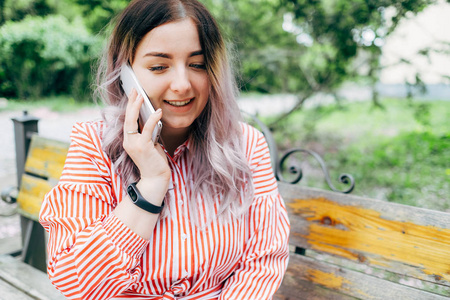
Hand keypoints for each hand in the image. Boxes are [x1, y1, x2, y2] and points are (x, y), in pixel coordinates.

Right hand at [123, 89, 170, 204]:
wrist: (156, 179)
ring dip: (137, 107)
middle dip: (131, 102)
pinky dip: (152, 119)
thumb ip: (148, 132)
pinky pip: (147, 129)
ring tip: (142, 96)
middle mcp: (128, 142)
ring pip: (132, 121)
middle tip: (135, 90)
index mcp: (129, 141)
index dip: (130, 107)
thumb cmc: (154, 162)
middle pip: (127, 118)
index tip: (133, 94)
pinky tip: (158, 111)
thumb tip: (151, 118)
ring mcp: (134, 144)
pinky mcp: (143, 147)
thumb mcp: (150, 144)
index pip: (127, 120)